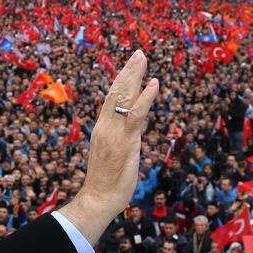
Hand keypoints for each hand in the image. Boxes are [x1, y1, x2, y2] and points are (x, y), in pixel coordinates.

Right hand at [57, 51, 159, 244]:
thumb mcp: (119, 153)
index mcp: (102, 128)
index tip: (130, 66)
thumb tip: (140, 122)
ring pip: (124, 98)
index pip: (111, 99)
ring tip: (142, 58)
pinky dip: (146, 97)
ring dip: (134, 76)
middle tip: (138, 53)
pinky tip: (154, 83)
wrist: (98, 198)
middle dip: (128, 71)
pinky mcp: (125, 141)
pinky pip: (136, 114)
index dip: (121, 81)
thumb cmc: (107, 181)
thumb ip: (128, 135)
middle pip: (116, 92)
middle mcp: (105, 126)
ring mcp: (114, 132)